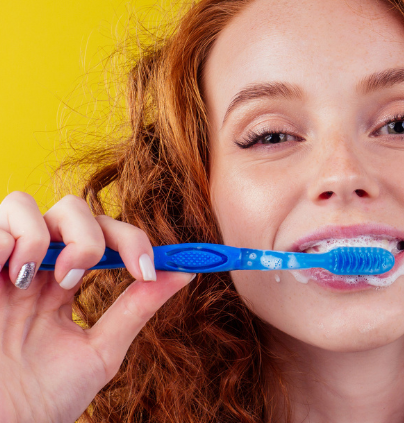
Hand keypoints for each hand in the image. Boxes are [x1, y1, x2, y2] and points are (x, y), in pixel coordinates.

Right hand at [0, 192, 194, 422]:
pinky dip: (6, 238)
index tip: (147, 268)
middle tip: (78, 281)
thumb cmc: (42, 401)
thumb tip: (184, 272)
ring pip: (22, 203)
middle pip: (69, 209)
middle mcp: (33, 270)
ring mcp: (0, 268)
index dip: (132, 239)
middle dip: (87, 236)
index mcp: (63, 284)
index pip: (105, 234)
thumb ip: (137, 308)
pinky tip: (8, 273)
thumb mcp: (99, 351)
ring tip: (34, 279)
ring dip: (42, 234)